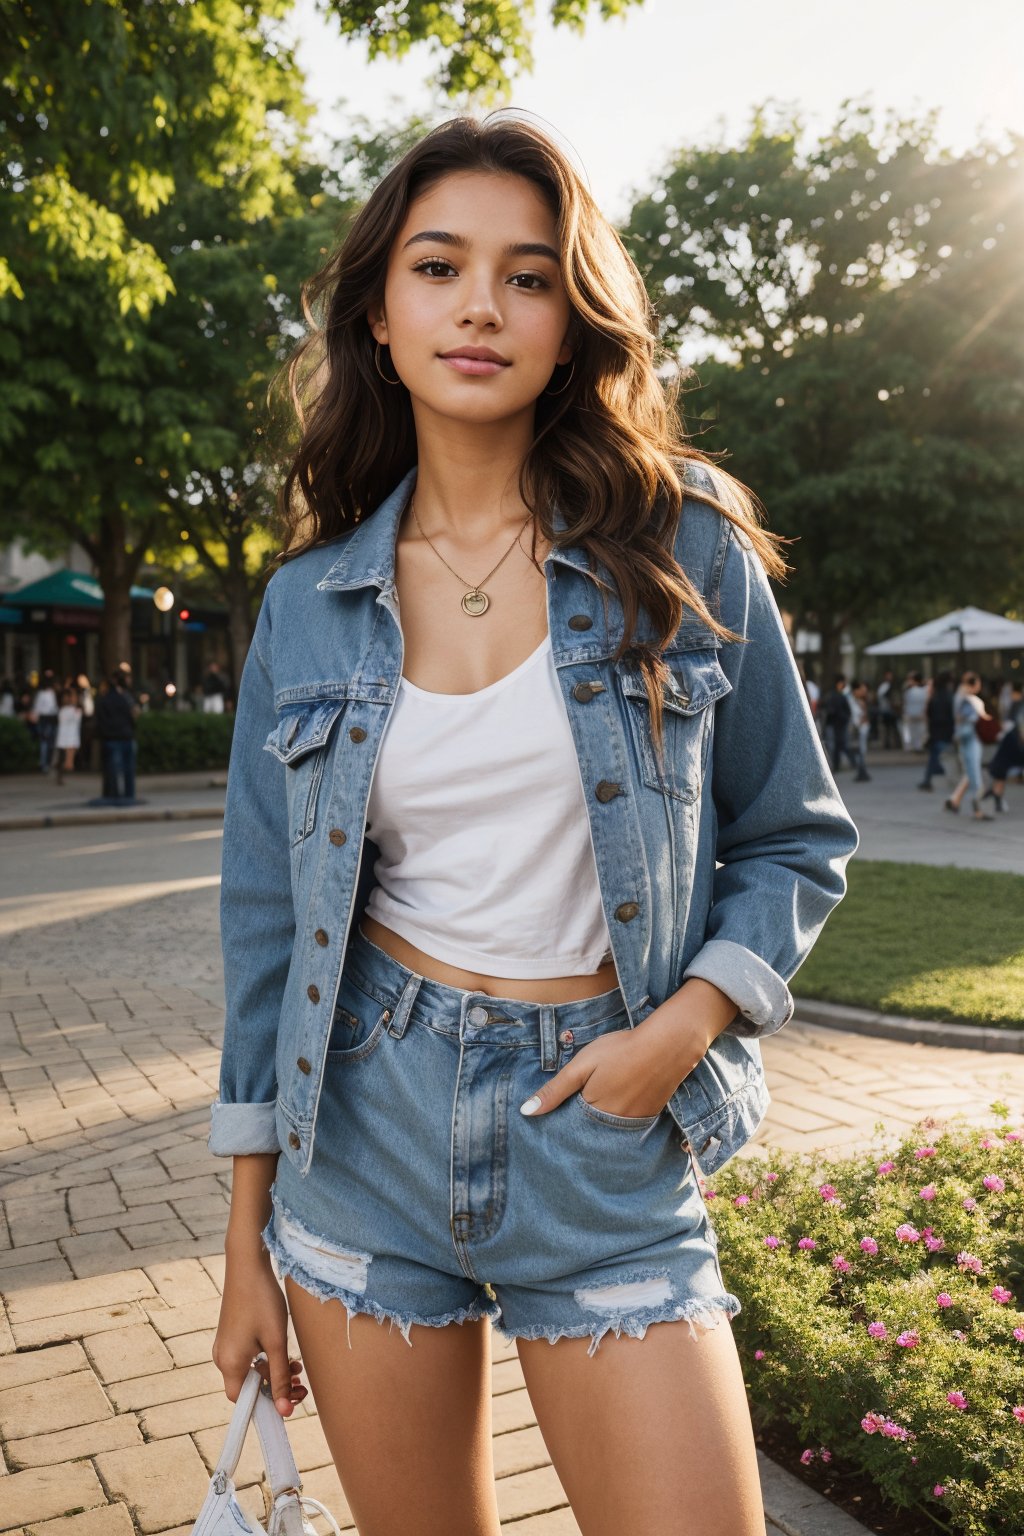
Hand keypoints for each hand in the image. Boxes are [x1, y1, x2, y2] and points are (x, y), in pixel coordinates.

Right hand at [212, 1245, 306, 1417]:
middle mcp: (222, 1357)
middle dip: (276, 1388)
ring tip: (298, 1367)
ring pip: (251, 1371)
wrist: (247, 1264)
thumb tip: (284, 1410)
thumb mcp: (276, 1342)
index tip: (291, 1401)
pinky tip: (285, 1353)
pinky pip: (247, 1357)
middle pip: (249, 1387)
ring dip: (274, 1373)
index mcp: (229, 1363)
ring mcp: (225, 1345)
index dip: (268, 1406)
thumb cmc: (262, 1301)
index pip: (244, 1401)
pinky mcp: (231, 1334)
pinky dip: (266, 1359)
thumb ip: (280, 1377)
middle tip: (302, 1386)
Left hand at [519, 994, 721, 1120]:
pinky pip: (627, 1125)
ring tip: (601, 1097)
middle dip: (579, 1124)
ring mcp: (634, 1123)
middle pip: (589, 1132)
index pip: (569, 1128)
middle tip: (579, 1103)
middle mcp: (614, 1126)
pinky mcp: (649, 1116)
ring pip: (608, 1130)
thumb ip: (555, 1090)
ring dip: (599, 1120)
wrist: (668, 1044)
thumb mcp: (581, 1065)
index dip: (561, 1119)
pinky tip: (620, 1097)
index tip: (556, 1110)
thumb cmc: (620, 1050)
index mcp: (593, 1113)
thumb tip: (525, 1112)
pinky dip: (619, 1116)